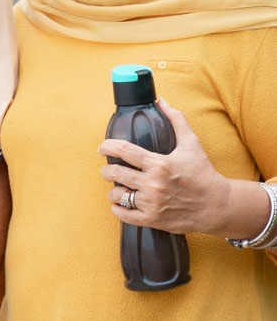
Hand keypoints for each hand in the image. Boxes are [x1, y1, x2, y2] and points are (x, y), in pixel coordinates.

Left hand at [98, 99, 226, 235]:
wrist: (218, 205)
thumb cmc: (203, 172)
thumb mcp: (191, 143)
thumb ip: (176, 119)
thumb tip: (162, 101)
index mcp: (159, 164)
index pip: (124, 151)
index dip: (107, 147)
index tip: (102, 148)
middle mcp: (153, 184)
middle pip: (115, 174)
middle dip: (106, 171)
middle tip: (109, 170)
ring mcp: (152, 203)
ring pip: (117, 195)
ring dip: (113, 191)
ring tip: (118, 188)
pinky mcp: (153, 219)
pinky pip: (124, 216)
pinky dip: (118, 209)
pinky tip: (121, 204)